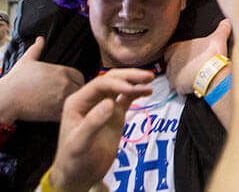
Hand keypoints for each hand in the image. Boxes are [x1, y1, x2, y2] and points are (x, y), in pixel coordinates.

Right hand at [0, 37, 83, 123]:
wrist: (5, 98)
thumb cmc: (15, 80)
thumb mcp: (26, 61)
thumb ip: (36, 49)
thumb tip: (40, 39)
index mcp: (62, 71)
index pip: (80, 76)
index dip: (74, 81)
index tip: (66, 86)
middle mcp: (66, 83)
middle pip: (80, 89)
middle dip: (74, 92)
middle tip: (62, 97)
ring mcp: (62, 98)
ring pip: (76, 101)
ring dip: (71, 103)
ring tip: (59, 105)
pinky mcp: (57, 112)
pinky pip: (68, 113)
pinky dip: (64, 113)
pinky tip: (55, 113)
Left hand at [49, 69, 153, 191]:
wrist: (79, 175)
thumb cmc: (73, 160)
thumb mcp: (79, 143)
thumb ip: (93, 122)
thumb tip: (110, 103)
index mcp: (77, 102)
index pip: (100, 84)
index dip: (117, 83)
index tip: (132, 89)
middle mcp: (90, 100)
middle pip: (112, 80)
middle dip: (129, 77)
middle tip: (148, 77)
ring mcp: (103, 106)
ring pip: (121, 87)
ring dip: (135, 83)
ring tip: (150, 82)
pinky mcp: (114, 114)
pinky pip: (127, 99)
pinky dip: (137, 93)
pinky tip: (147, 92)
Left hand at [165, 19, 230, 95]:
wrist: (213, 73)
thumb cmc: (212, 55)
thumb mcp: (218, 38)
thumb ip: (222, 28)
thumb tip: (228, 21)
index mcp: (177, 48)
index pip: (169, 50)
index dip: (176, 52)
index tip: (183, 55)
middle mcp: (172, 62)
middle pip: (170, 64)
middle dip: (179, 66)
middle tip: (191, 67)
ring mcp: (173, 75)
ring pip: (173, 77)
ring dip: (181, 77)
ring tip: (193, 78)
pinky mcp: (177, 87)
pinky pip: (178, 89)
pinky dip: (185, 89)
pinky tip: (193, 87)